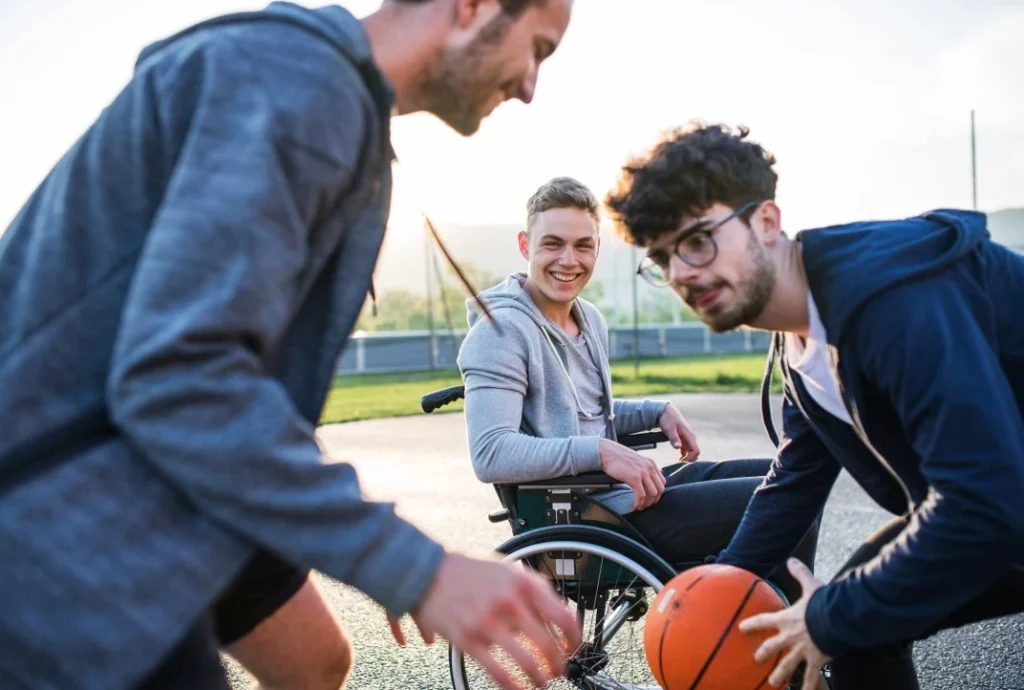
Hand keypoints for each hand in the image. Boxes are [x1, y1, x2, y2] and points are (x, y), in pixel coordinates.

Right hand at [393, 552, 580, 689]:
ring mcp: (489, 623)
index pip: (563, 616)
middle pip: (549, 644)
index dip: (574, 638)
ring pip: (529, 662)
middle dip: (558, 663)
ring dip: (541, 678)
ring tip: (541, 682)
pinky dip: (514, 687)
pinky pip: (499, 673)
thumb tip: (557, 617)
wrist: (428, 570)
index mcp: (523, 583)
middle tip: (558, 670)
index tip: (573, 647)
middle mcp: (510, 602)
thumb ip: (534, 591)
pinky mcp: (469, 641)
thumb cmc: (469, 571)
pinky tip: (520, 689)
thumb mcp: (508, 570)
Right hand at [599, 438, 664, 510]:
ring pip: (652, 494)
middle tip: (646, 505)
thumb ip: (643, 469)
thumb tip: (645, 482)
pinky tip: (635, 505)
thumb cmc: (618, 457)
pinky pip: (641, 495)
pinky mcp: (634, 478)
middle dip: (654, 500)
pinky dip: (639, 503)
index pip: (662, 482)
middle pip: (660, 489)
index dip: (658, 493)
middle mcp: (650, 467)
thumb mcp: (636, 461)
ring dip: (647, 503)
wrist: (607, 452)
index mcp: (651, 463)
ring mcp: (643, 472)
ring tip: (640, 506)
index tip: (650, 498)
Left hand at [658, 403, 699, 461]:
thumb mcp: (669, 429)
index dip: (690, 458)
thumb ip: (674, 438)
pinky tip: (678, 458)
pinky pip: (687, 449)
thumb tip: (678, 447)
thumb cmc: (667, 419)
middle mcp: (691, 437)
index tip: (680, 461)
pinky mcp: (684, 438)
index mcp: (689, 435)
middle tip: (678, 463)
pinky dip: (684, 454)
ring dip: (687, 457)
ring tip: (678, 462)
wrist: (665, 411)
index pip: (696, 451)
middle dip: (689, 459)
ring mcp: (688, 438)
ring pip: (691, 451)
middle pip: (695, 452)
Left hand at [738, 559, 830, 688]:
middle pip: (772, 646)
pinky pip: (810, 677)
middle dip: (763, 652)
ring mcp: (801, 650)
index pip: (763, 621)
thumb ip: (800, 573)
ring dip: (780, 675)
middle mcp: (790, 636)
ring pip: (787, 665)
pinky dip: (808, 687)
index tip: (741, 628)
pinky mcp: (815, 660)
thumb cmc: (823, 602)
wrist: (835, 619)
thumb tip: (791, 559)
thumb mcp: (810, 585)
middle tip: (756, 658)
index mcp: (786, 618)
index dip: (752, 624)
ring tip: (774, 682)